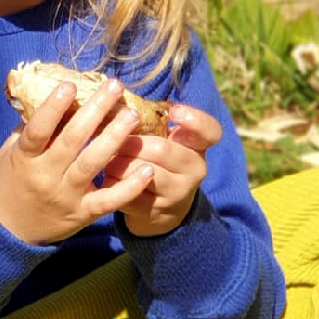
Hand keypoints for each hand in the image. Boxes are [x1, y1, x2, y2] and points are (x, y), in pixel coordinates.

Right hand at [0, 77, 158, 244]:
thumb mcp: (10, 152)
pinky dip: (130, 186)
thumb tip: (52, 93)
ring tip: (132, 115)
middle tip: (114, 86)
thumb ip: (30, 128)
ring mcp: (65, 196)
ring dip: (114, 137)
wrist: (7, 229)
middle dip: (95, 110)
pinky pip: (109, 200)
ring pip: (92, 164)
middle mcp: (45, 176)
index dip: (53, 107)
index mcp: (24, 158)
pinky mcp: (82, 213)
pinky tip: (147, 169)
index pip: (38, 130)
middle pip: (72, 140)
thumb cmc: (11, 180)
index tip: (70, 85)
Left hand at [100, 103, 221, 236]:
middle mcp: (195, 170)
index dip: (194, 120)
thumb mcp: (167, 140)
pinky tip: (108, 178)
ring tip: (109, 158)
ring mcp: (177, 194)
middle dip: (132, 142)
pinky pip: (128, 193)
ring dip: (119, 162)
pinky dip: (113, 182)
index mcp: (198, 147)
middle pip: (161, 149)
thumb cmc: (160, 160)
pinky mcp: (155, 211)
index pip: (210, 131)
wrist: (163, 205)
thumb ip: (155, 122)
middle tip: (115, 139)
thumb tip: (121, 106)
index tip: (174, 111)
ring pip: (142, 172)